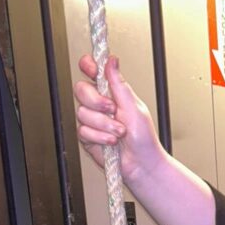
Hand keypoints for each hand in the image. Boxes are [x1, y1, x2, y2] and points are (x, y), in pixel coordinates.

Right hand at [74, 54, 162, 185]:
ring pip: (82, 112)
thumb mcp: (134, 106)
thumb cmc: (143, 137)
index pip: (92, 72)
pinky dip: (100, 137)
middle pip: (81, 89)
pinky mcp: (87, 137)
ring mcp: (92, 121)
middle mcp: (99, 105)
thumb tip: (112, 60)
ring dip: (104, 124)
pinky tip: (111, 142)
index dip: (88, 66)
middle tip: (113, 109)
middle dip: (97, 101)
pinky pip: (83, 131)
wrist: (142, 164)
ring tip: (120, 132)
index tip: (92, 68)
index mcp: (111, 93)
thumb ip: (119, 84)